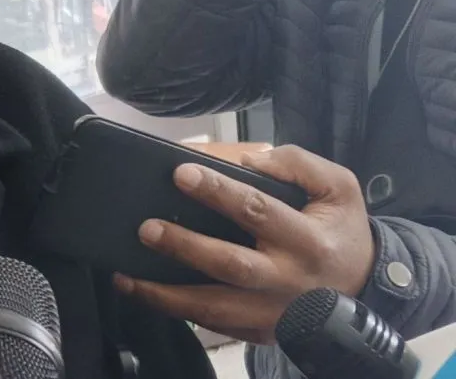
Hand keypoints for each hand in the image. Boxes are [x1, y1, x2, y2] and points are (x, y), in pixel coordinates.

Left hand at [114, 146, 374, 343]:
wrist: (366, 288)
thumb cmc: (341, 231)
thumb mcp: (339, 188)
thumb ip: (298, 164)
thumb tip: (250, 158)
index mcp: (308, 239)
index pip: (257, 211)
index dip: (218, 192)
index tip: (182, 174)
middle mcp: (288, 279)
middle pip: (230, 264)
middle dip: (185, 246)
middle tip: (147, 228)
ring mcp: (272, 311)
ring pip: (213, 307)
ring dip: (166, 294)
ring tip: (126, 277)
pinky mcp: (260, 332)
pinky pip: (213, 325)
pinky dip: (177, 312)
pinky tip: (146, 295)